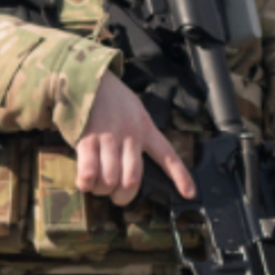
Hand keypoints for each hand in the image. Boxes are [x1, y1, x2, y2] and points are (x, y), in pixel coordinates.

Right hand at [75, 72, 195, 205]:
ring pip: (110, 179)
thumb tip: (132, 166)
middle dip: (123, 196)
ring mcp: (109, 137)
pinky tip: (85, 181)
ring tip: (97, 185)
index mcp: (146, 128)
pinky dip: (86, 183)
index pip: (168, 155)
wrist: (88, 79)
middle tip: (115, 194)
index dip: (180, 177)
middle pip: (133, 179)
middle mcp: (131, 135)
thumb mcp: (135, 111)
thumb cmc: (112, 99)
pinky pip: (89, 172)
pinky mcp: (88, 139)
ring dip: (102, 190)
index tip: (189, 194)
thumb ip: (138, 134)